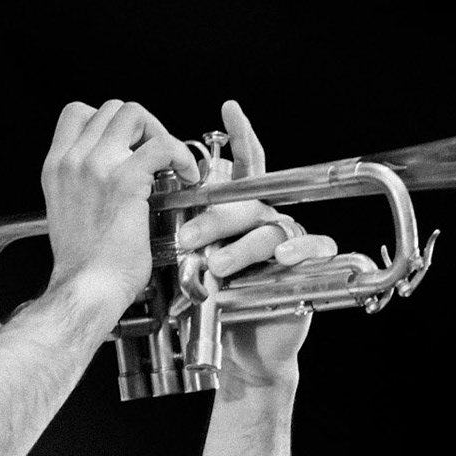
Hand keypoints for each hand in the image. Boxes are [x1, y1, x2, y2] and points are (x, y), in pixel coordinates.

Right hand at [41, 99, 198, 314]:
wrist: (87, 289)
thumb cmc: (85, 266)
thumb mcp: (69, 214)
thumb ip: (83, 186)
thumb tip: (109, 175)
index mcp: (57, 168)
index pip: (78, 113)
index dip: (108, 121)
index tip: (126, 143)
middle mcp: (73, 161)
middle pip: (111, 108)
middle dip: (140, 125)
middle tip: (155, 153)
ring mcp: (97, 167)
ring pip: (133, 114)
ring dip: (159, 132)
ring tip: (170, 161)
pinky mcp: (125, 181)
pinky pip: (162, 145)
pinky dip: (181, 155)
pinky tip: (186, 175)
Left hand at [172, 100, 336, 388]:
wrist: (243, 348)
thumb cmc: (216, 304)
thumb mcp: (193, 265)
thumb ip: (182, 234)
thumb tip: (145, 206)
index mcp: (240, 212)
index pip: (240, 167)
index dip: (239, 136)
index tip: (229, 107)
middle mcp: (265, 219)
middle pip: (247, 201)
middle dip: (215, 218)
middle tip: (186, 239)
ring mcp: (287, 240)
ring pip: (268, 228)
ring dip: (240, 246)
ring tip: (215, 267)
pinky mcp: (307, 265)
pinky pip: (310, 247)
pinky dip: (295, 251)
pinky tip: (277, 260)